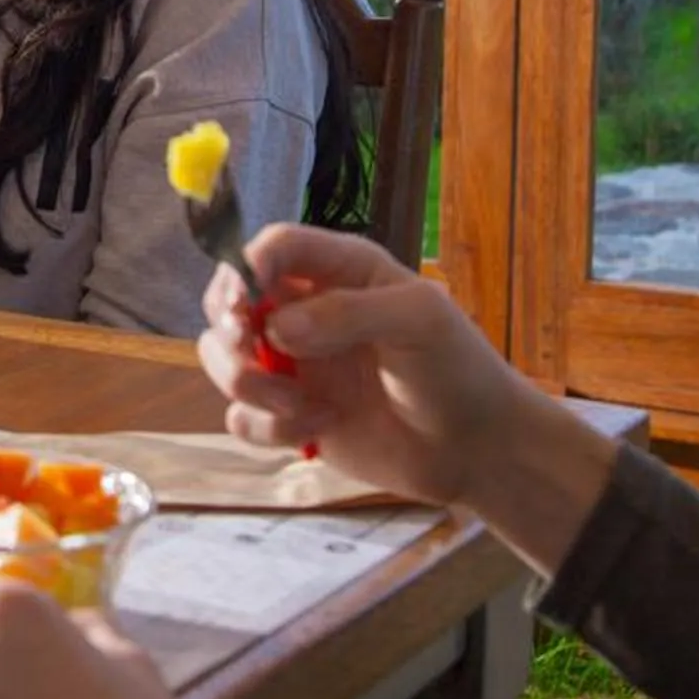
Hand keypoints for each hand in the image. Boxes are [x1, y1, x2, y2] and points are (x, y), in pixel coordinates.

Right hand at [198, 223, 528, 506]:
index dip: (247, 266)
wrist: (476, 450)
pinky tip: (318, 428)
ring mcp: (294, 366)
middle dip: (227, 325)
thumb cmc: (458, 370)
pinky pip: (242, 418)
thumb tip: (277, 327)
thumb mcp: (418, 321)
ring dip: (247, 383)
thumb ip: (347, 312)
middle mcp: (307, 312)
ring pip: (223, 360)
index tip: (243, 302)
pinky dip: (269, 427)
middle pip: (228, 300)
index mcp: (341, 271)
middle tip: (248, 347)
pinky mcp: (291, 416)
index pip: (274, 248)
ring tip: (298, 405)